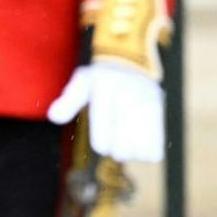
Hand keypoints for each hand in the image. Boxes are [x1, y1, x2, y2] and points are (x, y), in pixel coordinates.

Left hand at [47, 62, 165, 163]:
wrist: (134, 64)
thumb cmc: (103, 78)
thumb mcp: (83, 82)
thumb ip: (68, 101)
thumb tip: (53, 117)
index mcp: (105, 90)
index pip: (102, 141)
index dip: (101, 144)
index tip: (104, 133)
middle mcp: (128, 97)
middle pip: (120, 151)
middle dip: (116, 149)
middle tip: (117, 135)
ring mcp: (149, 106)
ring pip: (139, 152)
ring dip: (133, 151)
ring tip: (130, 137)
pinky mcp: (163, 115)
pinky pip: (156, 152)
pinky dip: (149, 151)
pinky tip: (143, 138)